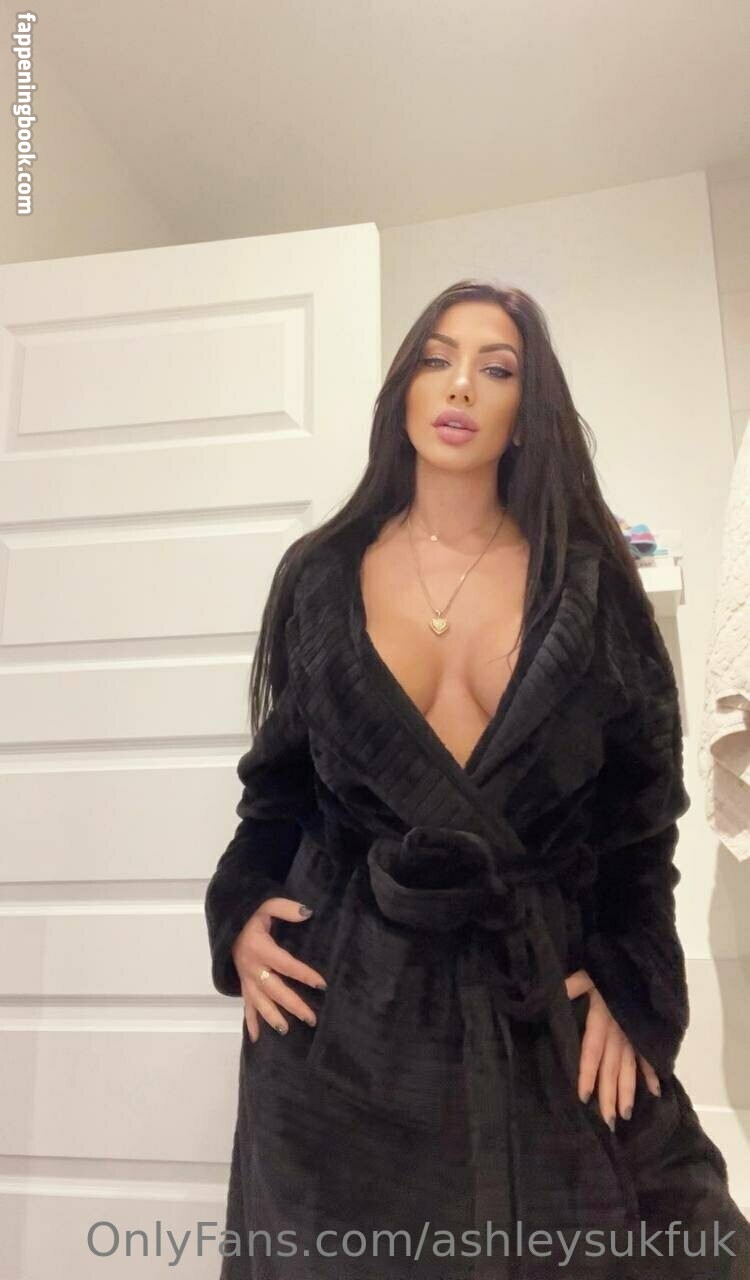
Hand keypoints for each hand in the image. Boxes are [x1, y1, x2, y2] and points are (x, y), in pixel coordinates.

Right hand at [232, 897, 326, 1042]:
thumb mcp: (267, 905)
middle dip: (293, 1005)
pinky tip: (256, 1037)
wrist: (227, 924)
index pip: (286, 964)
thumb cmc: (251, 915)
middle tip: (311, 1018)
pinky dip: (250, 1022)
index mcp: (260, 948)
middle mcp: (251, 967)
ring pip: (259, 1001)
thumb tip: (308, 913)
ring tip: (286, 1030)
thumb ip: (286, 909)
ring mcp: (245, 978)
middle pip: (274, 989)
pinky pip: (246, 1005)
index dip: (304, 974)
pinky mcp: (243, 984)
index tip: (322, 984)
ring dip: (272, 1016)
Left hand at [565, 968, 660, 1127]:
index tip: (584, 1098)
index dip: (587, 1074)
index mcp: (602, 1019)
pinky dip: (652, 1073)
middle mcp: (619, 1031)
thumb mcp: (585, 974)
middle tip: (608, 1123)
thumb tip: (549, 996)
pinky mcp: (644, 1031)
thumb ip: (569, 987)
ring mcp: (634, 1033)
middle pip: (612, 1068)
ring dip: (628, 1091)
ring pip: (630, 1067)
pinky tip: (655, 1092)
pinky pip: (648, 1055)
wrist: (639, 958)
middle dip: (609, 1095)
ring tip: (625, 1115)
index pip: (592, 1051)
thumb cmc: (608, 968)